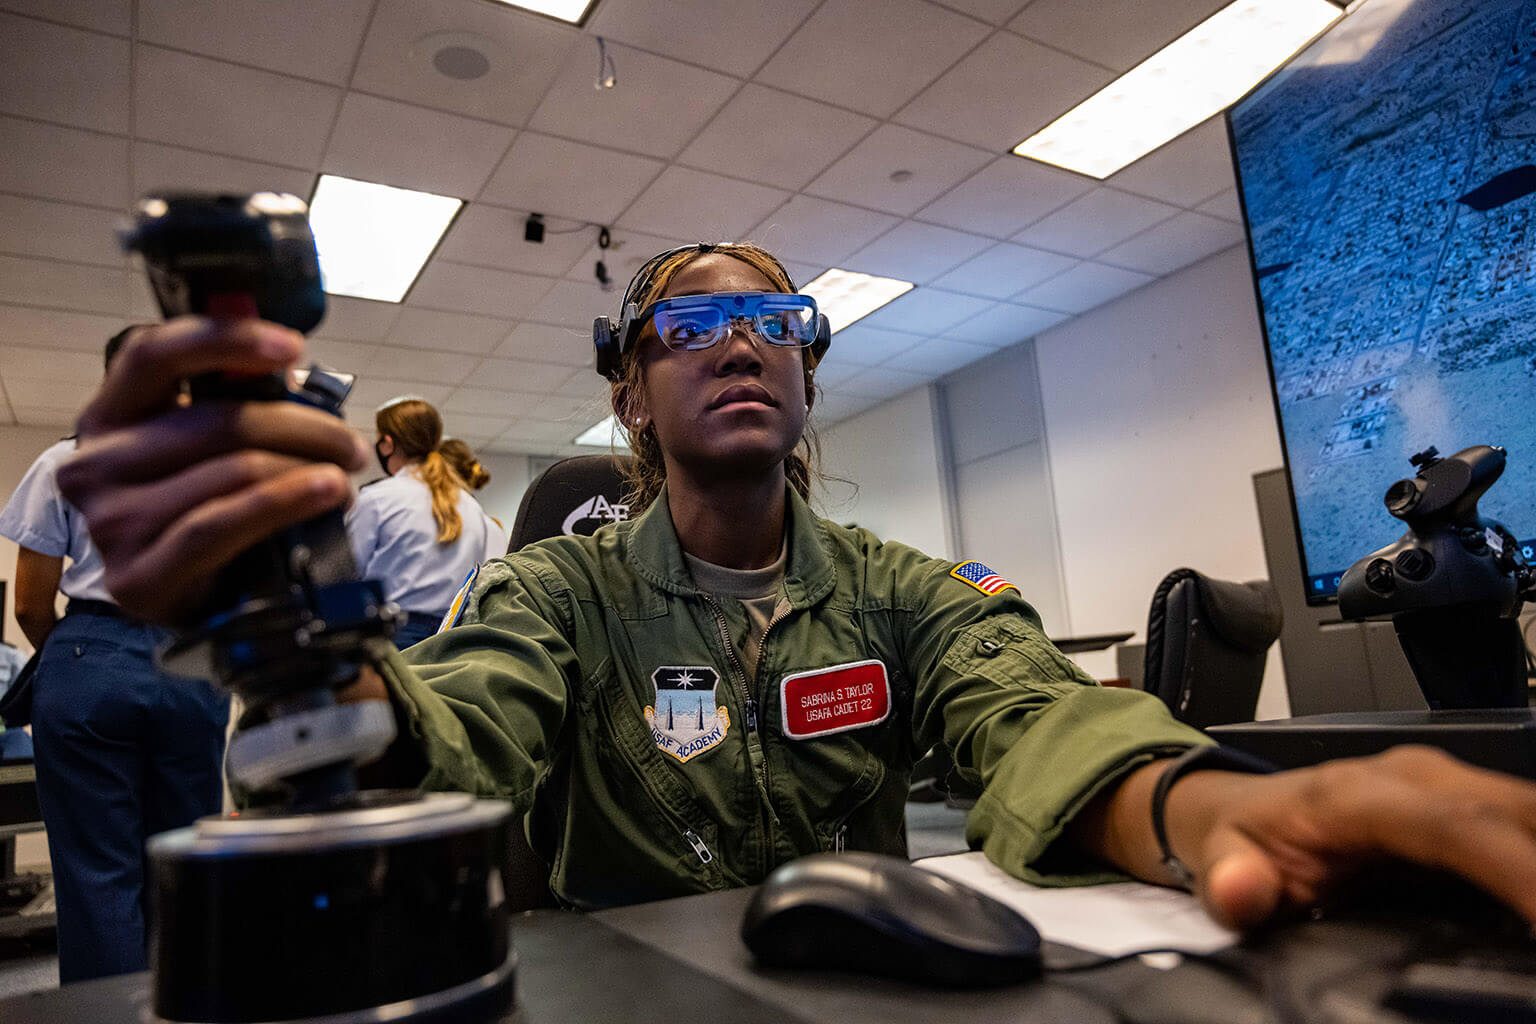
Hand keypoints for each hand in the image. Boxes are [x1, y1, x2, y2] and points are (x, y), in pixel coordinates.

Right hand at [58, 317, 369, 623]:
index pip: (153, 354)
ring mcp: (109, 522)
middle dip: (304, 428)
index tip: (293, 347)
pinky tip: (325, 493)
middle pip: (218, 421)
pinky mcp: (137, 576)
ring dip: (307, 470)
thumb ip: (233, 403)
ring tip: (343, 481)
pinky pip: (220, 525)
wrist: (198, 603)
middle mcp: (94, 464)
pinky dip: (284, 503)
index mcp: (109, 416)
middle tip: (350, 445)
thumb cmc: (210, 510)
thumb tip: (285, 364)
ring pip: (232, 471)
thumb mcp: (212, 449)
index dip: (225, 340)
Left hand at [1164, 745, 1535, 929]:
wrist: (1235, 810)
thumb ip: (1230, 882)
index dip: (1516, 870)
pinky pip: (1518, 826)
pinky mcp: (1460, 805)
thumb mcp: (1220, 862)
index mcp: (1357, 793)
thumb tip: (1242, 892)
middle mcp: (1411, 779)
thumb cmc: (1242, 835)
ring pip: (1525, 811)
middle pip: (1513, 811)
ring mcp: (1443, 787)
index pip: (1455, 825)